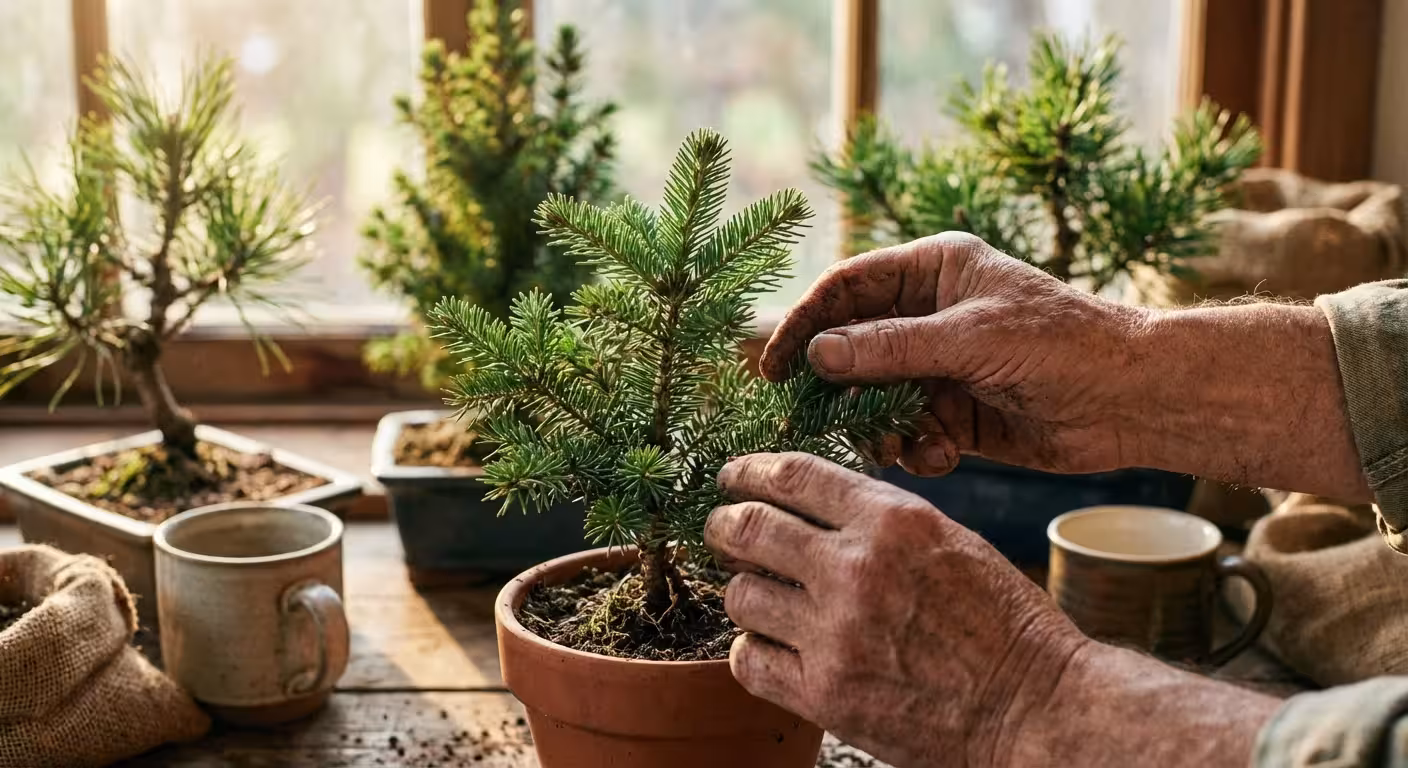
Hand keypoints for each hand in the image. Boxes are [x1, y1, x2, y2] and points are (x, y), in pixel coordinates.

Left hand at [706, 452, 1087, 767]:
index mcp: (894, 521)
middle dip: (722, 524)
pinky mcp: (824, 693)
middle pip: (749, 528)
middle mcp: (856, 569)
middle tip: (719, 529)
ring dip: (743, 591)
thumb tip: (813, 506)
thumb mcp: (951, 542)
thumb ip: (881, 520)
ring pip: (741, 595)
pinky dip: (751, 649)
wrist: (1034, 708)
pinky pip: (749, 659)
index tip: (733, 476)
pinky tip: (769, 645)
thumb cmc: (1004, 625)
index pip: (794, 475)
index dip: (750, 471)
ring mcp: (835, 633)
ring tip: (758, 595)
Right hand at [760, 232, 1150, 475]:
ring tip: (900, 446)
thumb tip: (818, 355)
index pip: (846, 289)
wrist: (1132, 399)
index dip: (805, 324)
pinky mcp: (955, 413)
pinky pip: (909, 432)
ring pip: (876, 398)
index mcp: (933, 271)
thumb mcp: (970, 338)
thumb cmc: (1061, 344)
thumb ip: (890, 347)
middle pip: (853, 348)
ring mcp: (941, 365)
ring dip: (879, 427)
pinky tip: (942, 456)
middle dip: (839, 389)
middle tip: (816, 423)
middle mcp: (930, 314)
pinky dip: (916, 448)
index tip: (774, 367)